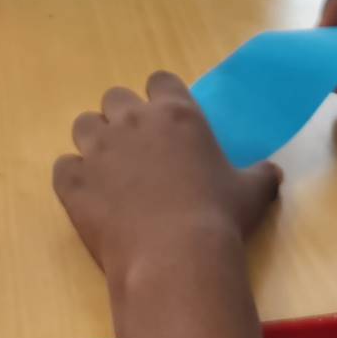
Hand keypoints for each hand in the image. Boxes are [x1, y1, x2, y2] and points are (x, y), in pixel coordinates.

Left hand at [54, 74, 282, 288]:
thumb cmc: (219, 218)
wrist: (175, 257)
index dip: (161, 98)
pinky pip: (63, 166)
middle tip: (136, 150)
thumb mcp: (252, 193)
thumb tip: (273, 174)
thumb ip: (260, 176)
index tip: (165, 121)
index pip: (160, 80)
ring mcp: (98, 149)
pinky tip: (88, 199)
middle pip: (114, 97)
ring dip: (94, 143)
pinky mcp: (73, 180)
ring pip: (83, 125)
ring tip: (108, 173)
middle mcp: (133, 121)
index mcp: (177, 114)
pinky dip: (73, 179)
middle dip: (121, 118)